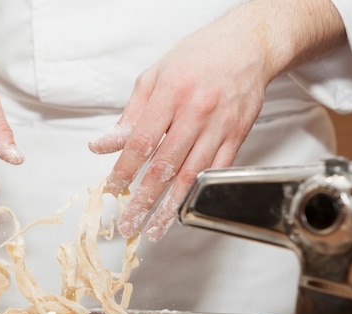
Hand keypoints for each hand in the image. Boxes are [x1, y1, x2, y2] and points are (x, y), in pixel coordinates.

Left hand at [89, 0, 345, 241]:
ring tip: (154, 229)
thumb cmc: (196, 58)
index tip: (112, 188)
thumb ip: (129, 115)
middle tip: (129, 223)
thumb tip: (104, 145)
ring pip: (191, 177)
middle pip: (165, 166)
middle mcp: (195, 113)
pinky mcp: (237, 137)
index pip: (140, 142)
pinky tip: (185, 211)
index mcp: (170, 95)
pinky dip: (199, 194)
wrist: (247, 46)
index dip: (124, 170)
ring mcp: (219, 127)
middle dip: (144, 199)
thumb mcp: (154, 77)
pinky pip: (216, 173)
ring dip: (170, 207)